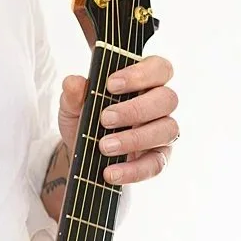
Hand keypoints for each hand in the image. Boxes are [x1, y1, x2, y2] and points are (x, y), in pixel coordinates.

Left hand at [58, 55, 178, 184]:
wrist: (81, 153)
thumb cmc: (85, 119)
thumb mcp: (72, 105)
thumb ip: (73, 93)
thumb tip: (73, 83)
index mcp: (143, 82)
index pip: (159, 68)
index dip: (140, 74)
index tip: (110, 84)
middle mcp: (159, 104)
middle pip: (168, 98)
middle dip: (135, 109)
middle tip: (105, 119)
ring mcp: (162, 131)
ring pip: (167, 129)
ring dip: (135, 138)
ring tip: (104, 146)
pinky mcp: (159, 158)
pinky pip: (156, 164)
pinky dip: (133, 170)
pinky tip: (110, 173)